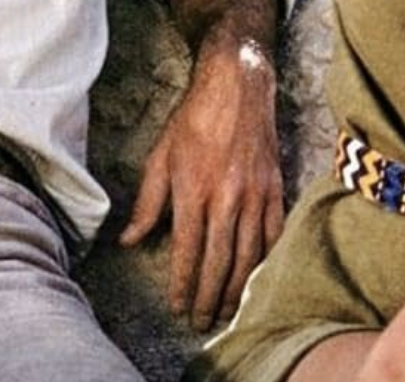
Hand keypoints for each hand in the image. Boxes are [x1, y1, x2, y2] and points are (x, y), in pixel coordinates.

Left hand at [121, 28, 283, 330]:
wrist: (237, 84)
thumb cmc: (193, 118)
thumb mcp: (159, 157)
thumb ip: (147, 204)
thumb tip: (129, 239)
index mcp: (193, 190)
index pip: (187, 252)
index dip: (182, 285)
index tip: (178, 306)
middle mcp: (226, 197)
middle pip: (219, 262)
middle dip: (209, 297)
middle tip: (202, 320)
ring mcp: (255, 194)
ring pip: (249, 255)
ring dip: (237, 288)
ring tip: (227, 309)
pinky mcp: (275, 187)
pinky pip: (274, 234)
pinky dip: (266, 261)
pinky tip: (259, 278)